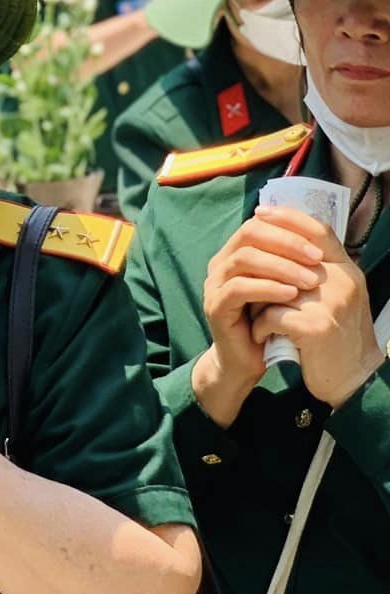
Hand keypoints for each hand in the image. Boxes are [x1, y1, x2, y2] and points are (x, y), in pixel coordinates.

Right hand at [195, 206, 326, 425]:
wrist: (247, 360)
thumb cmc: (269, 321)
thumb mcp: (282, 286)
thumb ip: (289, 262)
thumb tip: (318, 238)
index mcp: (235, 253)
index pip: (258, 224)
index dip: (288, 229)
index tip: (320, 247)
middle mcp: (221, 263)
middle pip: (249, 234)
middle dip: (287, 243)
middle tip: (317, 258)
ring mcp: (214, 284)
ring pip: (244, 259)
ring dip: (281, 266)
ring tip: (310, 281)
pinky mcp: (215, 306)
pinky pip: (239, 288)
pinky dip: (267, 288)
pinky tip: (291, 295)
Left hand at [248, 207, 382, 408]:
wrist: (351, 380)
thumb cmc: (335, 337)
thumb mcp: (334, 298)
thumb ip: (316, 271)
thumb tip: (281, 241)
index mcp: (347, 272)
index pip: (319, 230)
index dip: (288, 218)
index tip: (260, 213)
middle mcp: (343, 283)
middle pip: (290, 256)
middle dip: (262, 267)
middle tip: (242, 276)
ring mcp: (330, 304)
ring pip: (274, 288)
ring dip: (258, 302)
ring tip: (254, 314)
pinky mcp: (315, 327)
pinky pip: (271, 316)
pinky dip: (260, 327)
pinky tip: (261, 337)